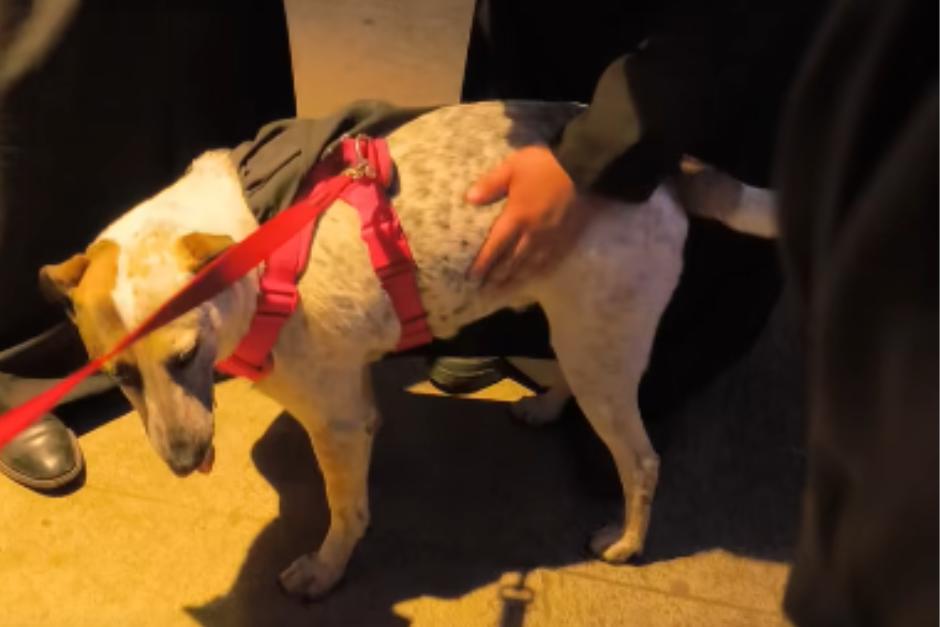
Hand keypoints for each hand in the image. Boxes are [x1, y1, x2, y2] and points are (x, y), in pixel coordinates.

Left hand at [467, 146, 592, 286]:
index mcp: (517, 217)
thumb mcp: (512, 167)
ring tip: (503, 288)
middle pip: (512, 260)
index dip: (483, 263)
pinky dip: (538, 271)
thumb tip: (469, 199)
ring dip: (515, 277)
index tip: (471, 277)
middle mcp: (533, 233)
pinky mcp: (565, 236)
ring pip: (530, 264)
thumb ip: (491, 184)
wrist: (581, 166)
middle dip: (497, 275)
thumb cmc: (543, 164)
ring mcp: (551, 237)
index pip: (496, 246)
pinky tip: (532, 276)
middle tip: (484, 288)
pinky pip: (550, 259)